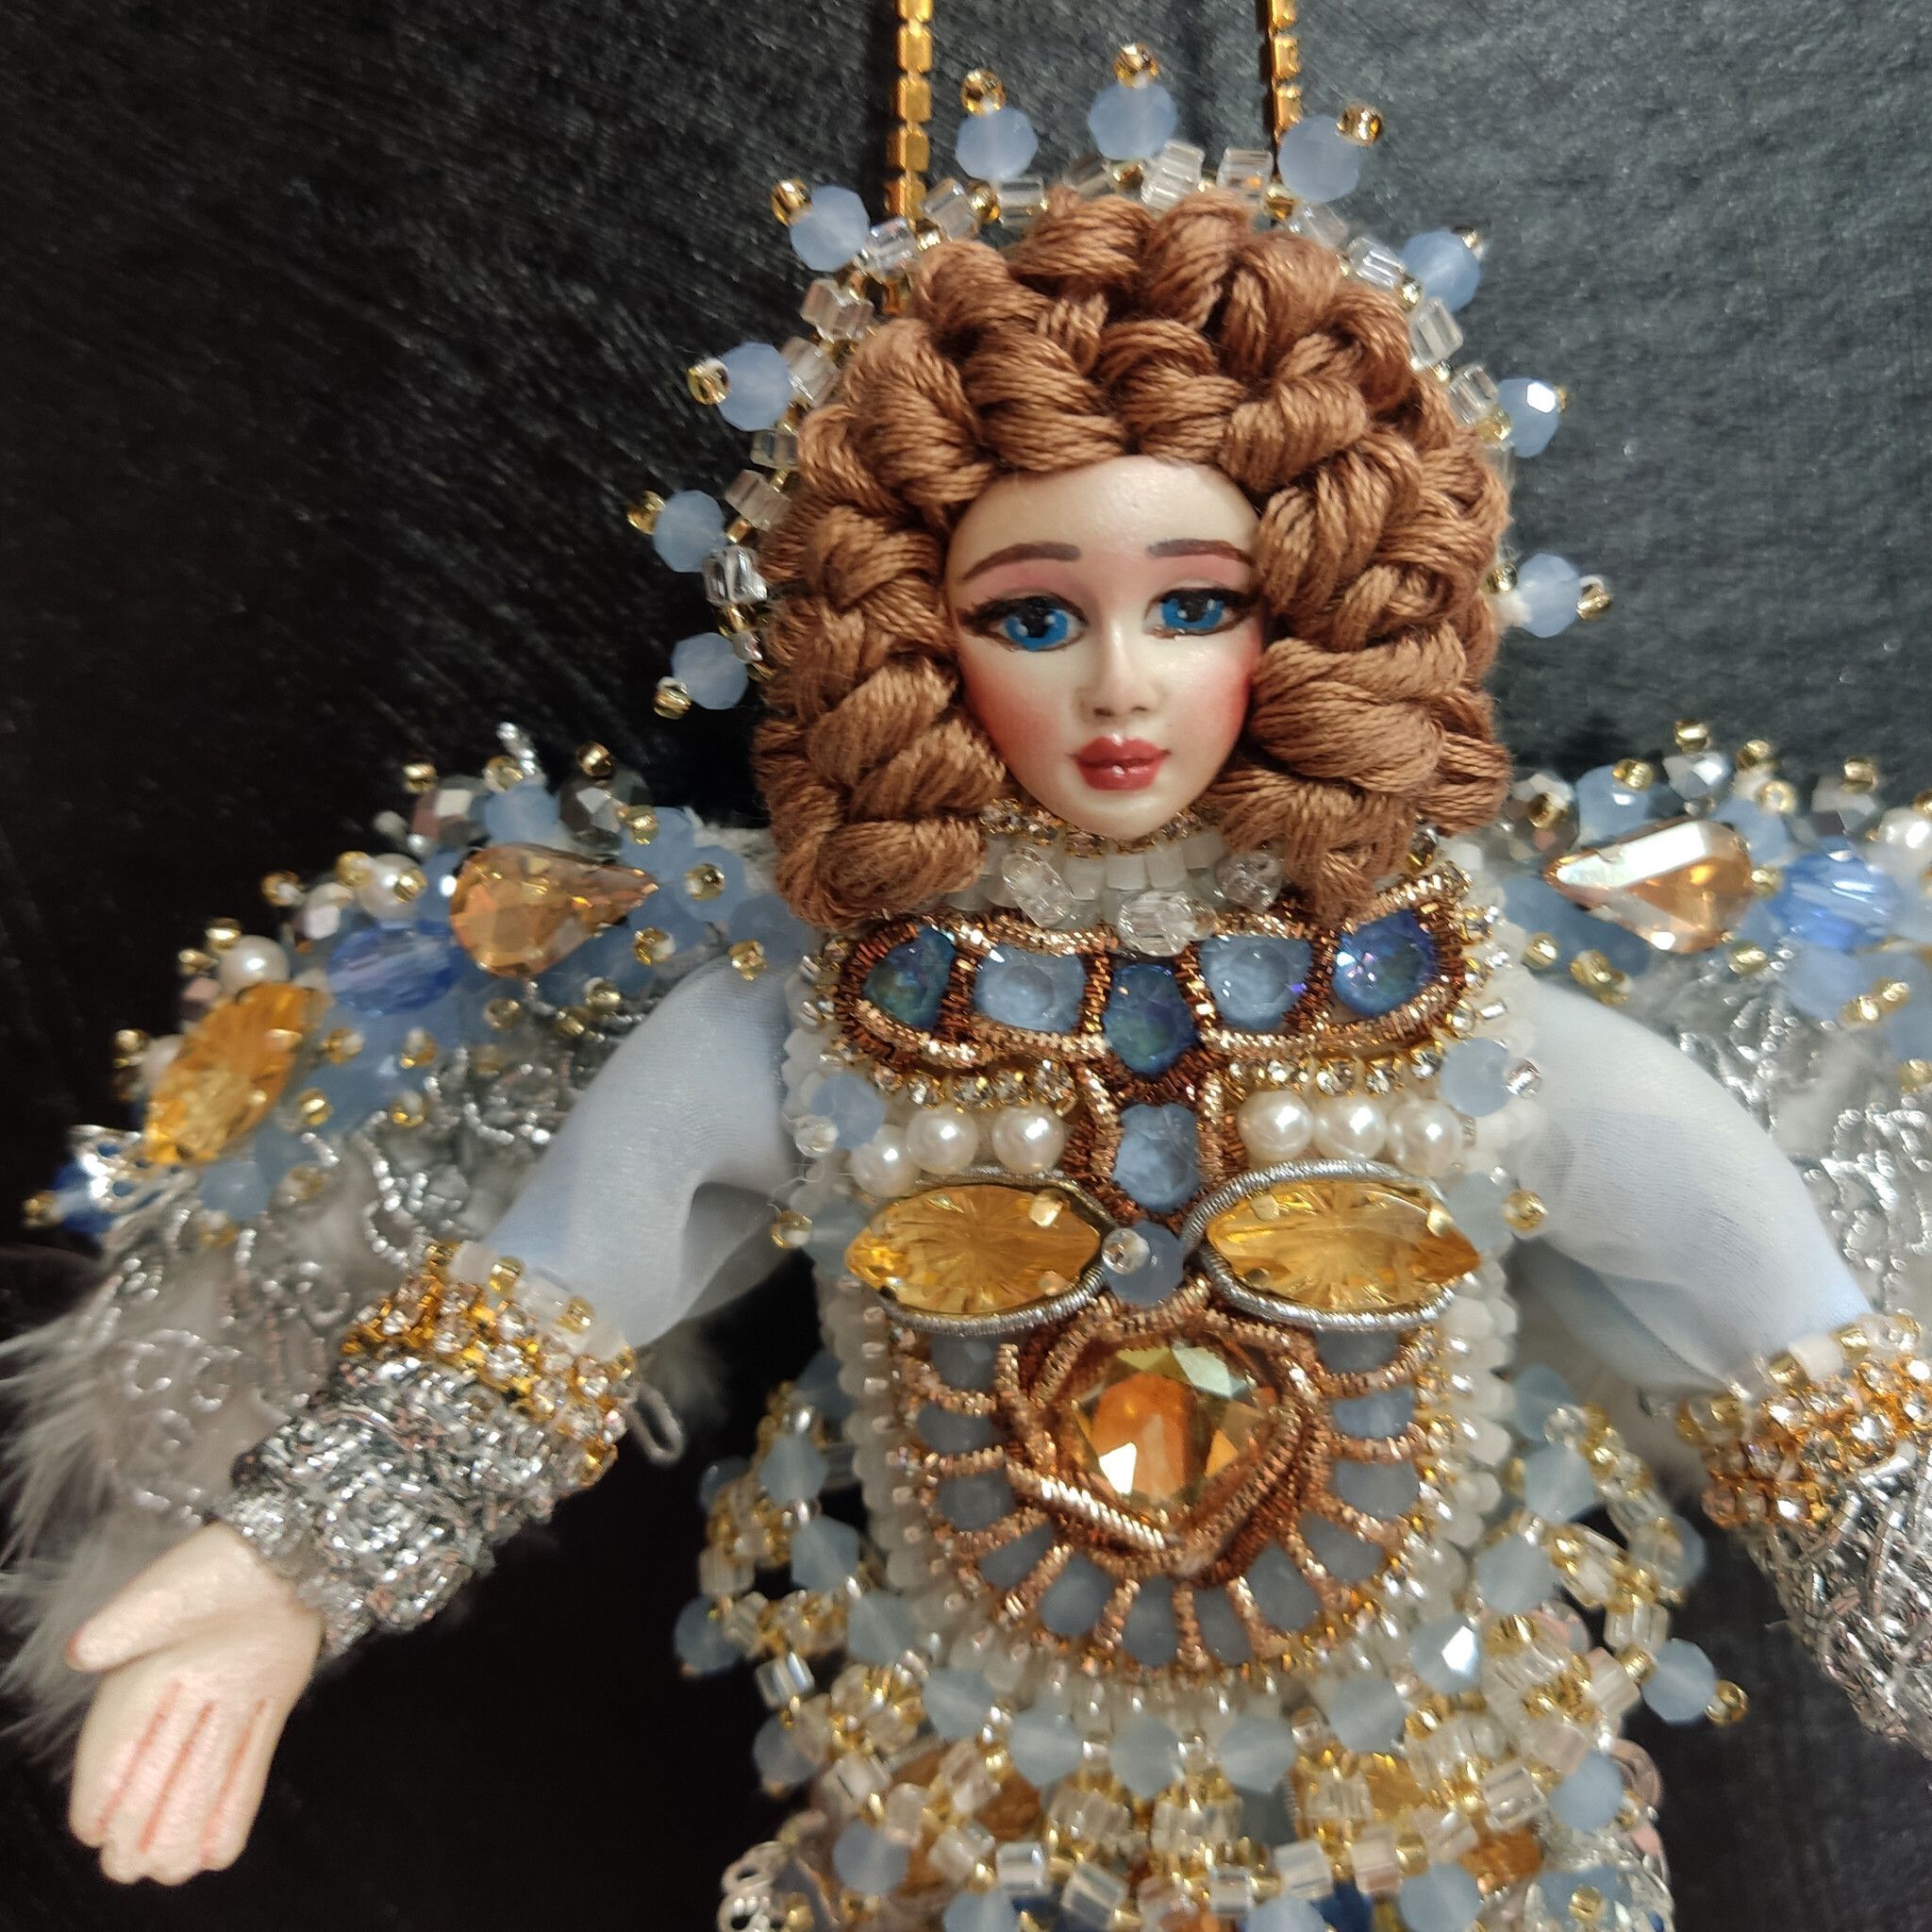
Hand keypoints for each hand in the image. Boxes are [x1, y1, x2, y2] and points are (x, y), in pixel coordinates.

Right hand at [66, 1523, 323, 1883]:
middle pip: (157, 1766)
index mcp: (148, 1667)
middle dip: (141, 1819)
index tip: (89, 1829)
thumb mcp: (167, 1588)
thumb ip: (126, 1620)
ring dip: (184, 1822)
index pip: (117, 1737)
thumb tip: (81, 1652)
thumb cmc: (220, 1561)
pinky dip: (233, 1804)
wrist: (294, 1543)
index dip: (101, 1784)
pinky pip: (249, 1762)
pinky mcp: (267, 1701)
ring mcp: (227, 1697)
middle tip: (125, 1870)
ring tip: (165, 1872)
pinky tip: (218, 1851)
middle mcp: (185, 1690)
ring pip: (202, 1772)